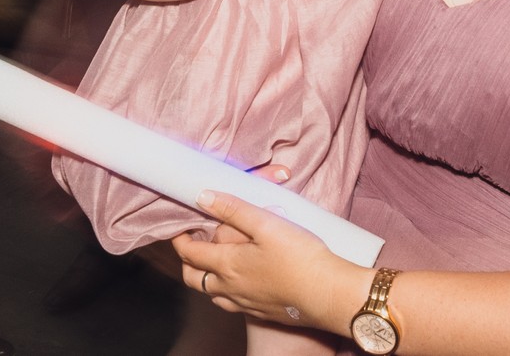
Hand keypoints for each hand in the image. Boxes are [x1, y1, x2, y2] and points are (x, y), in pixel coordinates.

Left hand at [173, 191, 368, 333]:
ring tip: (217, 261)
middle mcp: (230, 289)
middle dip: (188, 261)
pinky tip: (242, 282)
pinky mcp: (262, 313)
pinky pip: (233, 304)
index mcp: (227, 265)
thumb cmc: (300, 257)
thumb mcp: (267, 224)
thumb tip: (203, 197)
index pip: (189, 254)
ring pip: (212, 294)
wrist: (329, 295)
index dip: (180, 239)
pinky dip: (228, 292)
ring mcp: (245, 304)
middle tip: (193, 245)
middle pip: (193, 279)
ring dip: (207, 278)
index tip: (180, 228)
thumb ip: (234, 209)